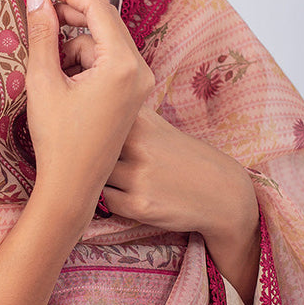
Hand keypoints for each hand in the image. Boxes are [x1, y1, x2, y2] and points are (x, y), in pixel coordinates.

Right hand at [25, 0, 153, 223]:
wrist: (73, 187)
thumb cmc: (57, 139)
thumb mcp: (43, 81)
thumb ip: (41, 34)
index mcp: (123, 64)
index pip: (97, 9)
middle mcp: (140, 70)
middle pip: (104, 22)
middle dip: (69, 17)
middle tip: (36, 11)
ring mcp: (139, 83)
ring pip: (102, 43)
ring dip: (73, 44)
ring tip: (45, 64)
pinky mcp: (132, 95)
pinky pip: (107, 62)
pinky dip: (83, 62)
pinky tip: (60, 79)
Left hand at [61, 27, 259, 303]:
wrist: (223, 194)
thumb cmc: (184, 157)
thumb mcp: (160, 127)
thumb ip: (126, 115)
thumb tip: (85, 98)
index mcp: (142, 120)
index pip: (93, 110)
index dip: (81, 116)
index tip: (80, 124)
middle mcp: (138, 144)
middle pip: (87, 142)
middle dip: (85, 149)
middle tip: (89, 156)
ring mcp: (137, 175)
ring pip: (92, 173)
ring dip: (97, 176)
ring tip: (112, 177)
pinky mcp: (137, 205)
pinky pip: (104, 200)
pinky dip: (111, 197)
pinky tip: (128, 194)